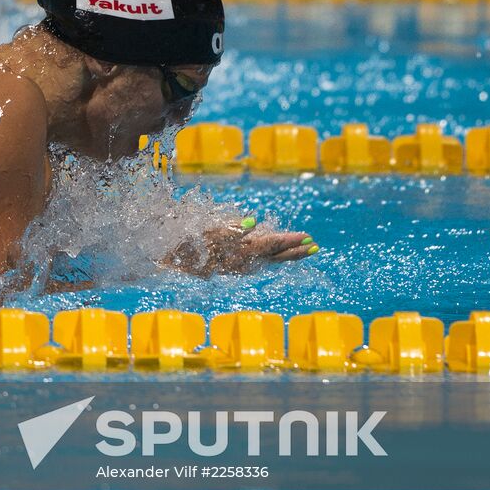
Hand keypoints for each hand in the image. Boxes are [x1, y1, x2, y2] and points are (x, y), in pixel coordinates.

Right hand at [164, 217, 317, 275]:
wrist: (172, 262)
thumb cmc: (190, 243)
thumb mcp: (210, 230)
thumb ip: (233, 227)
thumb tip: (254, 223)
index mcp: (241, 251)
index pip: (271, 244)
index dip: (289, 240)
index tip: (307, 237)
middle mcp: (244, 261)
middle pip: (276, 256)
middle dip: (296, 251)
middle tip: (316, 247)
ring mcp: (240, 265)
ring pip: (269, 260)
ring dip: (287, 255)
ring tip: (304, 250)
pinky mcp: (234, 266)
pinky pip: (259, 263)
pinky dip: (272, 258)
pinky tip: (276, 257)